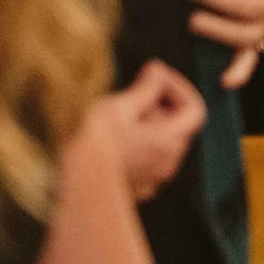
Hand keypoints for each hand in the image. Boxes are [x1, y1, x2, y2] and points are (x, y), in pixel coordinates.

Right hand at [91, 62, 205, 202]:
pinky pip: (144, 164)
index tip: (156, 78)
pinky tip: (110, 142)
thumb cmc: (92, 144)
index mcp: (168, 141)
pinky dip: (135, 148)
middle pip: (177, 127)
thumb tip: (158, 72)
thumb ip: (145, 88)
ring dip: (146, 128)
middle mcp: (167, 163)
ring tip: (116, 119)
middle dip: (159, 106)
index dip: (179, 88)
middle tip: (130, 95)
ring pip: (160, 146)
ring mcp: (152, 180)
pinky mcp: (135, 191)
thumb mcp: (119, 107)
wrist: (69, 187)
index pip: (194, 109)